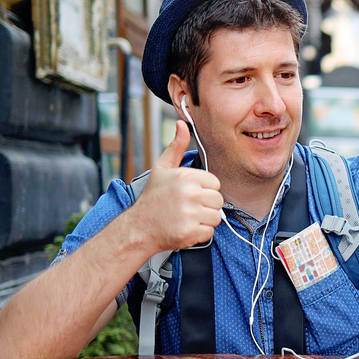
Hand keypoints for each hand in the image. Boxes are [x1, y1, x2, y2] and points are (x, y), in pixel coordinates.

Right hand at [127, 121, 222, 251]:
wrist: (139, 227)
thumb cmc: (153, 197)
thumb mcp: (162, 168)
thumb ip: (176, 147)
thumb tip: (182, 124)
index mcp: (186, 177)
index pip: (215, 183)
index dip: (205, 190)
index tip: (191, 194)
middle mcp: (189, 194)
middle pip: (218, 201)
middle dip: (206, 206)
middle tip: (189, 208)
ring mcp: (190, 213)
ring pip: (216, 217)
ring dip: (205, 220)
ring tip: (187, 218)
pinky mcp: (190, 231)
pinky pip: (209, 232)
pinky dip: (200, 233)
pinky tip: (186, 228)